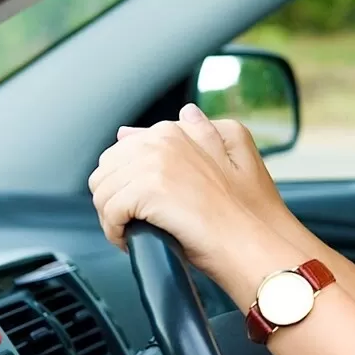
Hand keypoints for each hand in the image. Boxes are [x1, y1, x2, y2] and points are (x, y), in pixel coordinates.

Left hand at [87, 111, 280, 283]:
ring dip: (113, 217)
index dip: (129, 183)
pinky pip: (108, 212)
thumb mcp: (237, 156)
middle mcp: (162, 140)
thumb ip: (204, 132)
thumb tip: (186, 113)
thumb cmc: (247, 212)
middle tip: (138, 221)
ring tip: (135, 232)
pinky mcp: (146, 190)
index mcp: (176, 131)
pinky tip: (133, 241)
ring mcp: (153, 163)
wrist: (253, 242)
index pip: (123, 151)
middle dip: (116, 198)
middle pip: (106, 169)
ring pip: (102, 191)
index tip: (145, 203)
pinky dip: (115, 233)